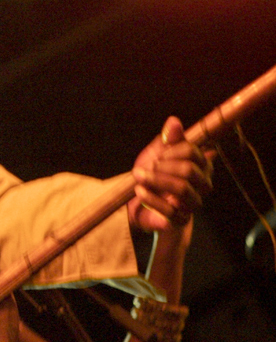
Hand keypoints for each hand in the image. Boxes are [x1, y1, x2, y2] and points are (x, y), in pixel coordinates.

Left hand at [128, 117, 213, 232]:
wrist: (141, 203)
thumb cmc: (154, 175)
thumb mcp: (157, 154)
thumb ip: (167, 140)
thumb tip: (174, 121)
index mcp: (200, 165)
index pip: (192, 152)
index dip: (171, 151)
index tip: (157, 154)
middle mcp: (202, 184)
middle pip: (189, 170)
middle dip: (162, 167)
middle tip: (144, 167)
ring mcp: (194, 203)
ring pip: (183, 189)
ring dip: (157, 181)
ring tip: (138, 177)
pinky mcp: (182, 219)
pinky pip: (171, 211)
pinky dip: (153, 199)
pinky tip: (140, 191)